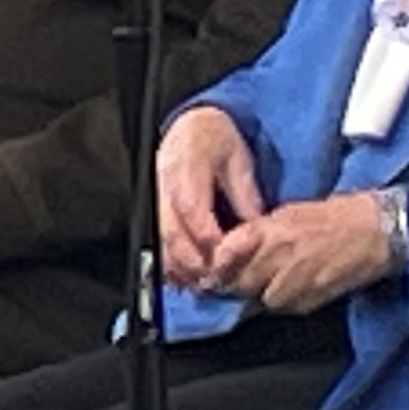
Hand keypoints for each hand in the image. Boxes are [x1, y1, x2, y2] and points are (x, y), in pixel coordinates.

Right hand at [158, 103, 266, 288]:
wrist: (191, 126)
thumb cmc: (216, 141)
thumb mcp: (239, 161)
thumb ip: (245, 195)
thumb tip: (255, 229)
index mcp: (186, 169)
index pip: (193, 211)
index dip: (210, 240)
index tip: (228, 258)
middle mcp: (164, 187)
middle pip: (172, 233)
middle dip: (194, 262)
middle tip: (217, 279)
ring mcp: (155, 199)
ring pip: (160, 241)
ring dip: (180, 267)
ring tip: (202, 283)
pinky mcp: (153, 210)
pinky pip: (155, 241)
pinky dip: (169, 262)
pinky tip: (185, 275)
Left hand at [202, 193, 394, 315]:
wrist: (378, 229)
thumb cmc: (337, 216)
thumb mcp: (289, 213)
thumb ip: (259, 232)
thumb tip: (233, 249)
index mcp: (269, 228)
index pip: (225, 253)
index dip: (217, 265)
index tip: (213, 271)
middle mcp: (278, 253)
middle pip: (240, 282)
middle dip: (237, 284)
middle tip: (241, 283)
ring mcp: (297, 277)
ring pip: (263, 299)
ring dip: (265, 296)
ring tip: (276, 284)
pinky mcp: (316, 295)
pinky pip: (289, 308)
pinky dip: (288, 303)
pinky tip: (297, 289)